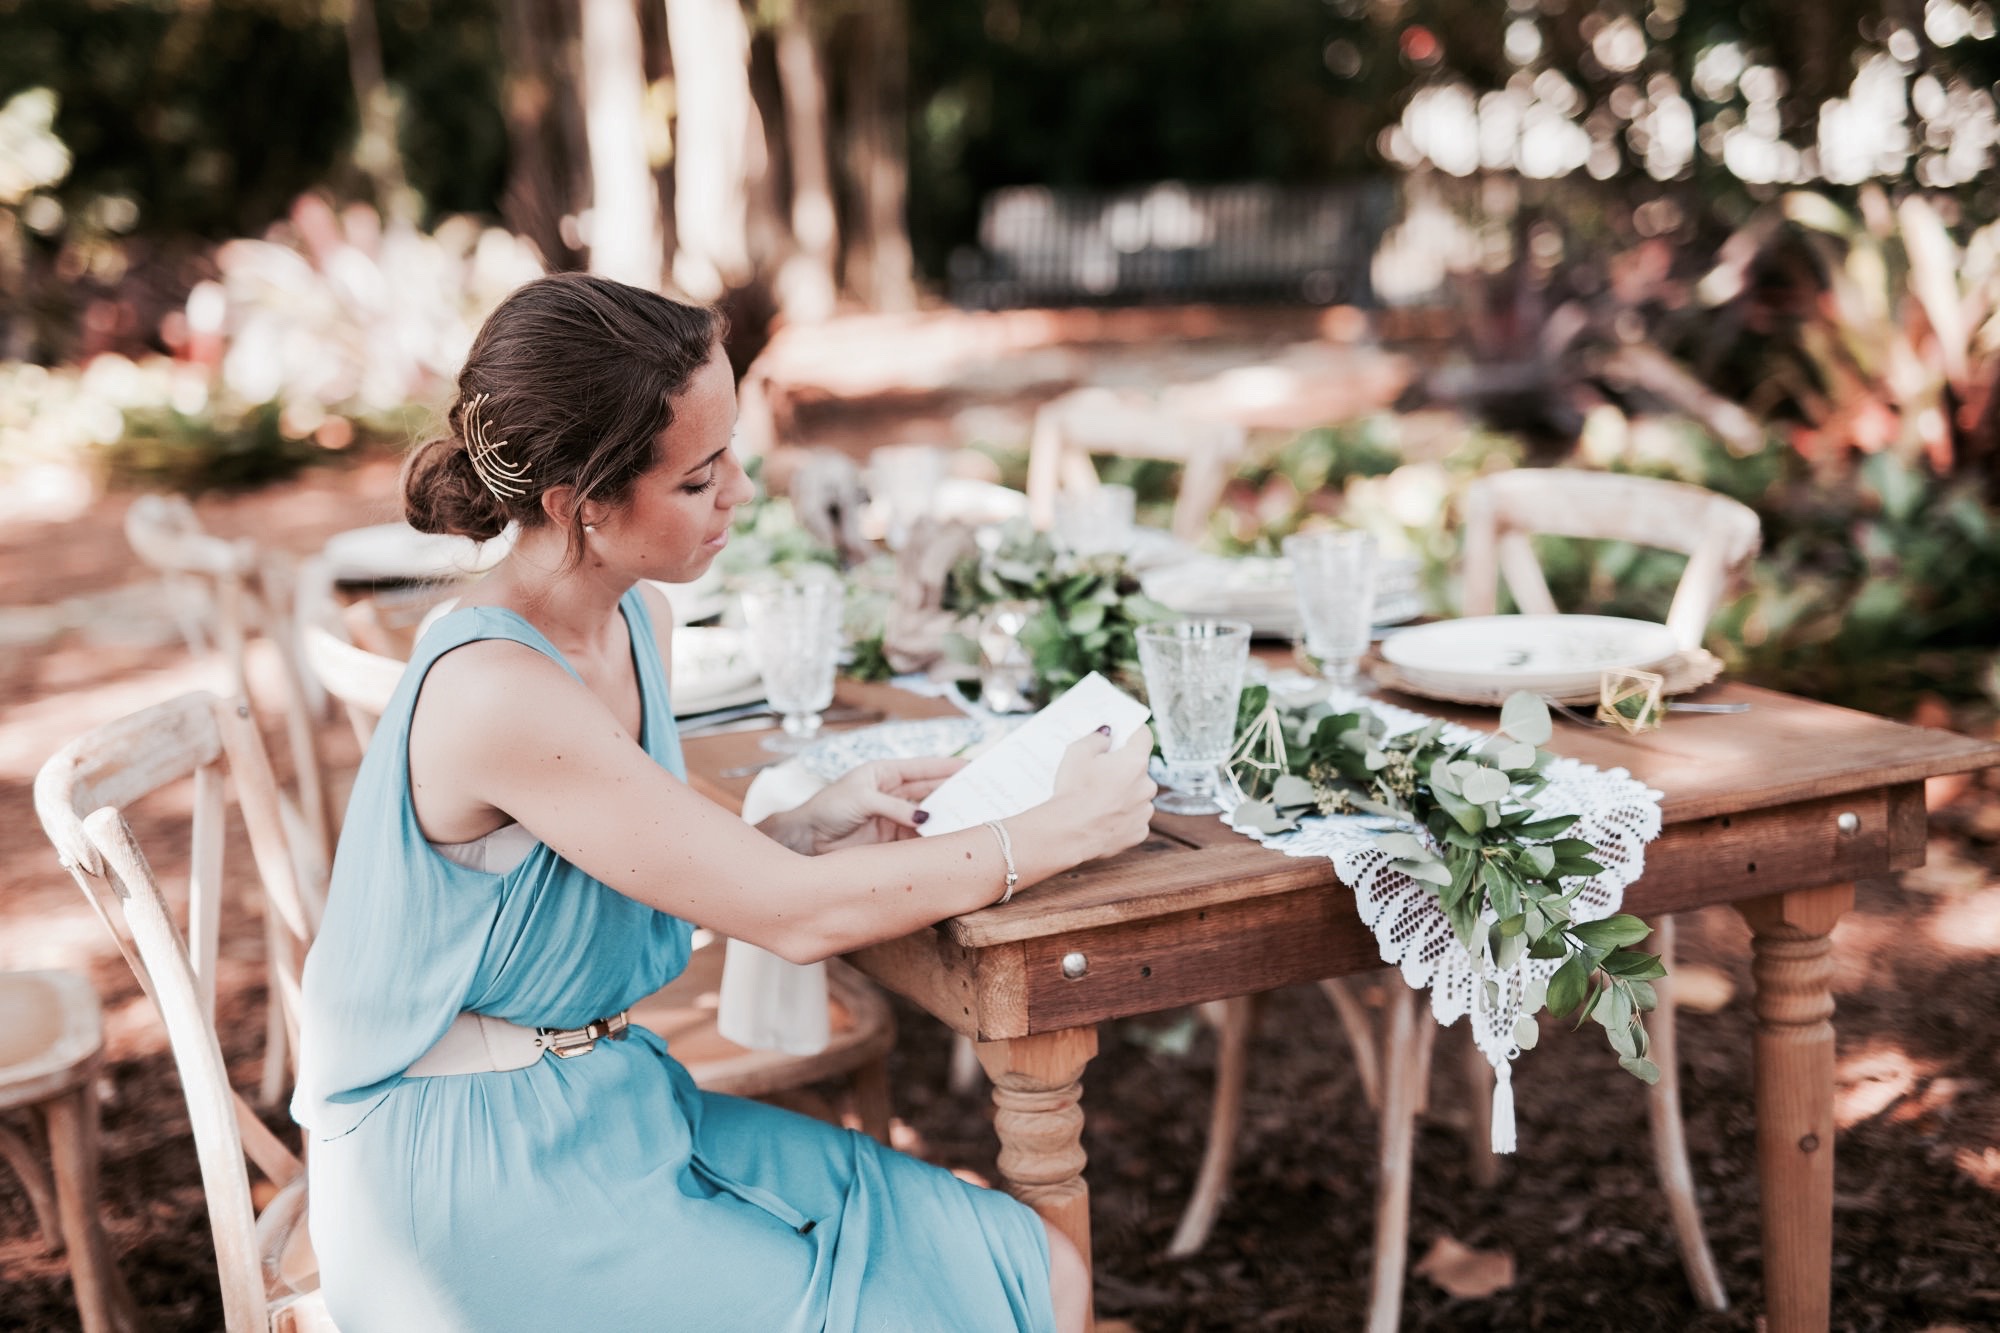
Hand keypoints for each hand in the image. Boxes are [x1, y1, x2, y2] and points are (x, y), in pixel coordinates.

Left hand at [786, 755, 965, 853]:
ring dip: (949, 817)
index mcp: (886, 773)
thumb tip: (926, 816)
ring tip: (974, 819)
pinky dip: (935, 839)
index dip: (950, 767)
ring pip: (930, 815)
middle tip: (984, 796)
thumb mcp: (861, 799)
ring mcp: (896, 816)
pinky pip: (920, 837)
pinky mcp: (893, 840)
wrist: (806, 840)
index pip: (925, 767)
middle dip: (957, 792)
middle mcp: (895, 793)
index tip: (975, 767)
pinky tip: (952, 841)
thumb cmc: (827, 808)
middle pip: (933, 791)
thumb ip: (894, 807)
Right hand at [1044, 726, 1156, 861]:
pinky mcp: (1139, 832)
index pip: (1144, 736)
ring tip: (1099, 801)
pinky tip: (1103, 818)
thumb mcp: (1077, 752)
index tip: (1123, 734)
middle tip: (1100, 774)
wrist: (1068, 833)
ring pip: (1138, 796)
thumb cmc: (1072, 791)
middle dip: (1123, 769)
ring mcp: (1145, 811)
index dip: (1132, 732)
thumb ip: (1097, 738)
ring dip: (1125, 795)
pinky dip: (1123, 818)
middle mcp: (1147, 785)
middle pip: (1139, 769)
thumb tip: (1107, 735)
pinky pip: (1134, 818)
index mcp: (1135, 762)